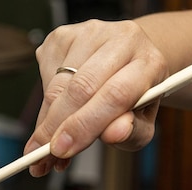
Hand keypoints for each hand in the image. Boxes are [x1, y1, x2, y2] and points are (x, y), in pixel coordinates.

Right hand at [25, 19, 168, 176]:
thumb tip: (113, 134)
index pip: (116, 94)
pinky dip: (44, 105)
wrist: (127, 64)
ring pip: (58, 84)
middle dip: (57, 125)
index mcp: (149, 63)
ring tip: (44, 146)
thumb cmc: (135, 99)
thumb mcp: (141, 124)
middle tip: (41, 155)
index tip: (62, 150)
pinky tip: (52, 117)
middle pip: (82, 87)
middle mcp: (122, 39)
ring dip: (46, 120)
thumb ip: (131, 133)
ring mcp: (90, 32)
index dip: (85, 124)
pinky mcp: (64, 35)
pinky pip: (45, 76)